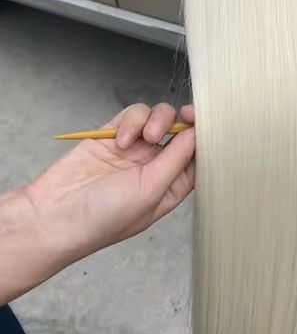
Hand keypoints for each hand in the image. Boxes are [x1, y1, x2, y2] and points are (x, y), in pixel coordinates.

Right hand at [23, 103, 194, 266]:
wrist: (52, 215)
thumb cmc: (102, 217)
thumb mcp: (149, 191)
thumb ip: (176, 160)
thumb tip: (198, 135)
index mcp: (170, 187)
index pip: (198, 157)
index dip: (205, 138)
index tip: (207, 123)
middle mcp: (155, 166)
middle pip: (181, 132)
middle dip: (185, 121)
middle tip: (184, 116)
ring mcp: (134, 149)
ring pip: (158, 118)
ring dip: (155, 121)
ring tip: (145, 137)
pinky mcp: (113, 135)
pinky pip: (132, 115)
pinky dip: (131, 121)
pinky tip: (119, 139)